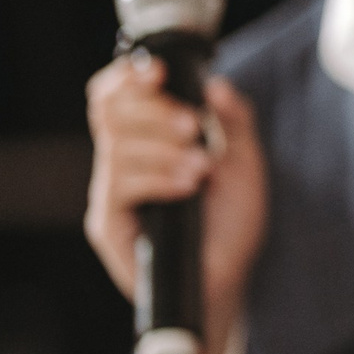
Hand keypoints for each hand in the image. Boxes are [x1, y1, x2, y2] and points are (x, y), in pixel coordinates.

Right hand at [85, 57, 265, 353]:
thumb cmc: (230, 227)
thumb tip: (217, 85)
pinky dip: (157, 178)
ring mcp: (112, 196)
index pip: (114, 98)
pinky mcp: (109, 226)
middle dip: (154, 110)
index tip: (158, 69)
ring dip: (163, 149)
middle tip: (193, 126)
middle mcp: (122, 165)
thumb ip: (234, 122)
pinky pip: (119, 187)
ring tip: (201, 168)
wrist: (226, 285)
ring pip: (115, 148)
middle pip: (109, 113)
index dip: (127, 77)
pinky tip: (188, 187)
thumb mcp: (245, 166)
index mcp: (146, 143)